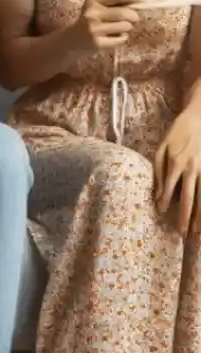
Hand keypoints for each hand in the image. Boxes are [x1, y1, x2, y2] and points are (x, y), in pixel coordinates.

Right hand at [70, 0, 138, 53]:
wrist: (70, 41)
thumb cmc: (89, 22)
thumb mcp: (95, 8)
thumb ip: (113, 3)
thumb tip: (139, 0)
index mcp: (92, 1)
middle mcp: (91, 14)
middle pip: (124, 13)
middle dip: (133, 16)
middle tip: (132, 19)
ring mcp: (94, 29)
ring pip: (125, 26)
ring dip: (126, 28)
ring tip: (118, 29)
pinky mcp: (98, 43)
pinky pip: (122, 39)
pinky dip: (122, 38)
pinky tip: (113, 38)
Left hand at [155, 105, 200, 234]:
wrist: (199, 119)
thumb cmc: (177, 133)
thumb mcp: (161, 147)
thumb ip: (158, 169)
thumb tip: (156, 192)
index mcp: (175, 162)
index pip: (169, 188)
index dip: (165, 202)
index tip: (162, 214)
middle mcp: (192, 169)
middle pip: (189, 198)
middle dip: (185, 217)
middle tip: (182, 233)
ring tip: (197, 232)